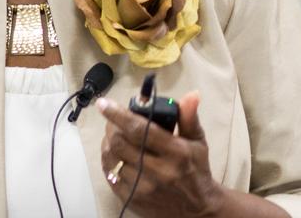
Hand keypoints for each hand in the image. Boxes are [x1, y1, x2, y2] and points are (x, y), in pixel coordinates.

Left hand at [98, 91, 223, 217]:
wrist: (197, 211)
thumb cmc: (196, 170)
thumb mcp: (197, 142)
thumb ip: (188, 118)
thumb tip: (191, 94)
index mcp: (175, 152)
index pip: (140, 130)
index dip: (118, 115)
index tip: (103, 104)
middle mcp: (158, 171)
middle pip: (120, 142)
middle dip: (111, 127)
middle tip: (113, 121)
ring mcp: (143, 187)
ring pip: (111, 158)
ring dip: (108, 143)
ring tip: (113, 136)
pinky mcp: (132, 200)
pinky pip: (110, 175)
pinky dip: (108, 161)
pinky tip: (114, 155)